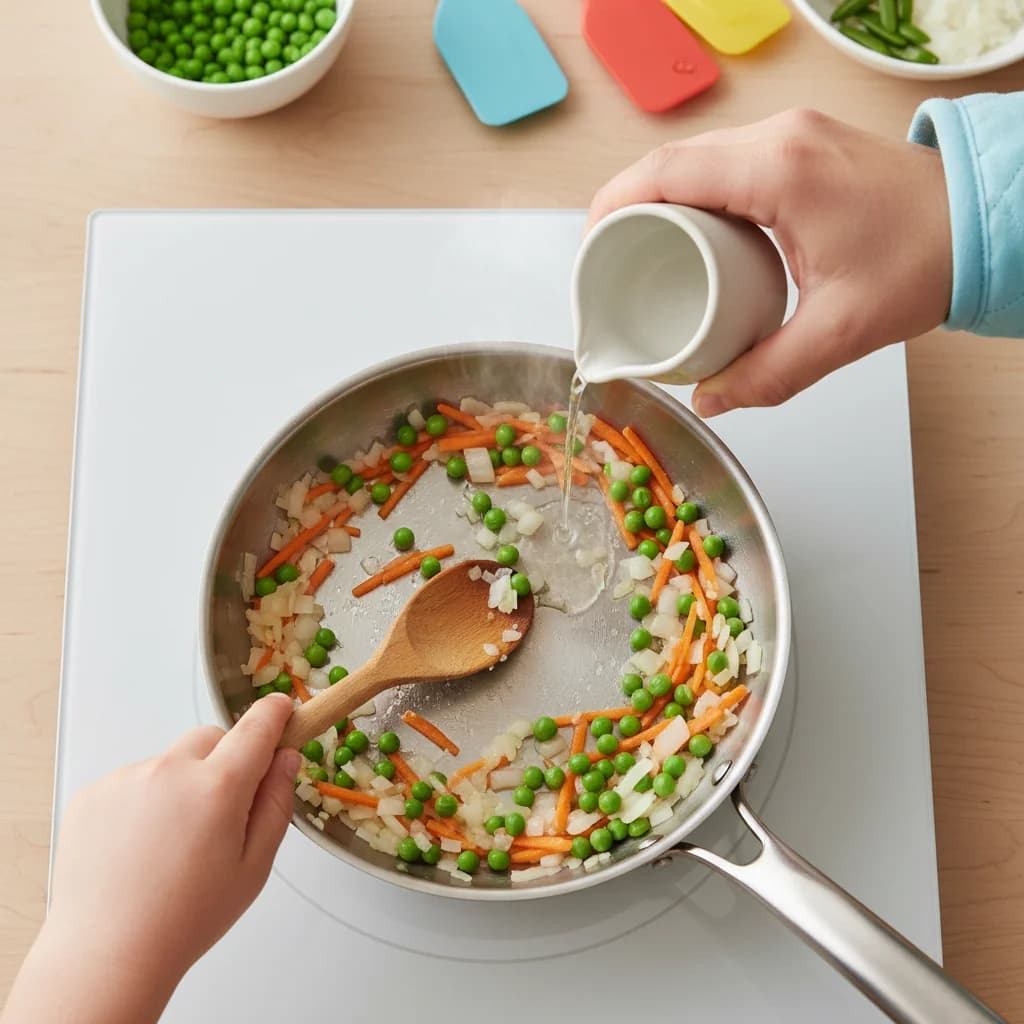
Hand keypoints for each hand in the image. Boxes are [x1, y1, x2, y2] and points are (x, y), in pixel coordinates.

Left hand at [3, 694, 299, 1023]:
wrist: (107, 954)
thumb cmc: (187, 919)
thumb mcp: (254, 867)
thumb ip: (276, 804)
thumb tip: (286, 758)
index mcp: (218, 786)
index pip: (257, 726)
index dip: (275, 713)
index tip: (282, 709)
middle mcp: (170, 770)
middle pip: (211, 738)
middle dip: (224, 760)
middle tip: (221, 811)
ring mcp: (126, 778)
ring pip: (170, 762)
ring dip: (180, 784)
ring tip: (169, 844)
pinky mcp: (93, 793)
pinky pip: (132, 781)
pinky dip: (142, 802)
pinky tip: (138, 849)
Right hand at [587, 109, 952, 415]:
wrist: (983, 222)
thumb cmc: (928, 259)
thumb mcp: (841, 331)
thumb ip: (768, 374)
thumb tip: (710, 399)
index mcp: (779, 171)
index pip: (664, 173)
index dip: (611, 209)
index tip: (590, 253)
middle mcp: (779, 138)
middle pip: (668, 161)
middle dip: (624, 209)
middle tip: (606, 265)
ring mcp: (789, 134)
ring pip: (692, 157)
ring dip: (655, 199)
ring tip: (637, 253)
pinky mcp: (798, 145)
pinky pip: (721, 161)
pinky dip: (689, 193)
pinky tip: (685, 233)